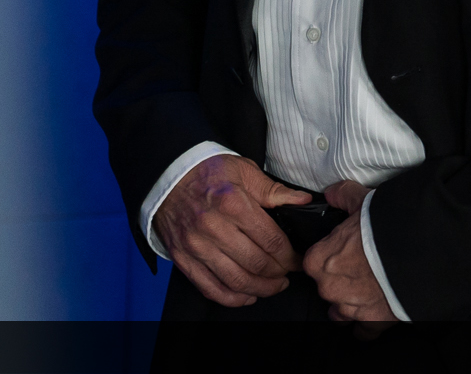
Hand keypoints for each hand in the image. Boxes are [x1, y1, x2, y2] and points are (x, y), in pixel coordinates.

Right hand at [153, 154, 311, 307]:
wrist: (167, 177)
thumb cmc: (207, 171)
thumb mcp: (244, 171)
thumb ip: (274, 190)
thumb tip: (303, 200)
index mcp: (232, 203)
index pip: (271, 240)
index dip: (290, 256)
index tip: (297, 260)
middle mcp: (213, 227)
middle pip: (256, 263)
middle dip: (279, 273)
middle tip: (288, 272)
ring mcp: (196, 246)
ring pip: (235, 280)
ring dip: (260, 288)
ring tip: (274, 285)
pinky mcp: (183, 259)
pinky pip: (209, 288)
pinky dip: (232, 298)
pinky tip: (247, 296)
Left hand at [306, 180, 395, 322]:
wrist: (421, 249)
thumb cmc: (388, 227)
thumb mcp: (362, 201)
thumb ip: (343, 196)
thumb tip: (333, 192)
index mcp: (320, 260)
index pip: (313, 262)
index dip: (330, 255)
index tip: (342, 252)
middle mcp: (330, 288)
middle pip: (327, 287)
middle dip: (342, 279)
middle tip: (361, 266)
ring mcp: (352, 307)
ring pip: (342, 311)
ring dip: (352, 301)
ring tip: (369, 288)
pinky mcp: (374, 321)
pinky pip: (364, 331)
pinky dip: (369, 324)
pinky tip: (376, 312)